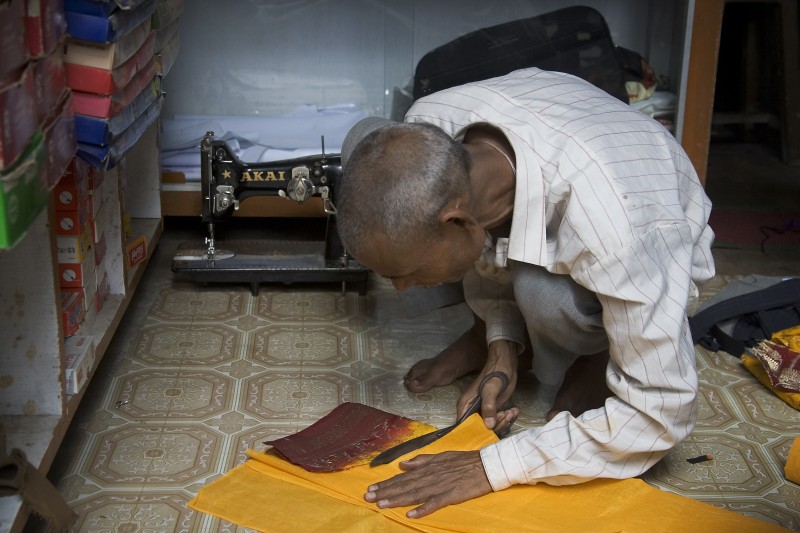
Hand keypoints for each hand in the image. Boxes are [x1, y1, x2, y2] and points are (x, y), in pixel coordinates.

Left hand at [364, 451, 491, 517]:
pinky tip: (411, 514)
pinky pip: (435, 503)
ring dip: (397, 499)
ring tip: (382, 504)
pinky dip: (422, 509)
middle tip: (368, 497)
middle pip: (405, 485)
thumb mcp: (441, 456)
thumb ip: (422, 461)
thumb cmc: (465, 461)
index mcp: (428, 467)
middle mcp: (431, 476)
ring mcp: (441, 485)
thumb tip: (403, 464)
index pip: (403, 477)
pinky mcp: (452, 495)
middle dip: (386, 491)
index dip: (387, 483)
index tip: (372, 489)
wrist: (488, 465)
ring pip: (415, 493)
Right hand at [458, 340, 518, 431]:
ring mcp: (482, 410)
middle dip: (495, 426)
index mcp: (465, 405)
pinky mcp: (492, 409)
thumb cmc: (495, 373)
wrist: (505, 362)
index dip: (475, 434)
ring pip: (490, 426)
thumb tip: (488, 425)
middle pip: (479, 429)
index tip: (489, 432)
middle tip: (505, 415)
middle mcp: (471, 410)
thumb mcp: (491, 388)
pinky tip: (514, 410)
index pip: (464, 426)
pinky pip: (497, 420)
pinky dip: (506, 418)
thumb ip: (488, 406)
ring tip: (511, 411)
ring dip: (503, 422)